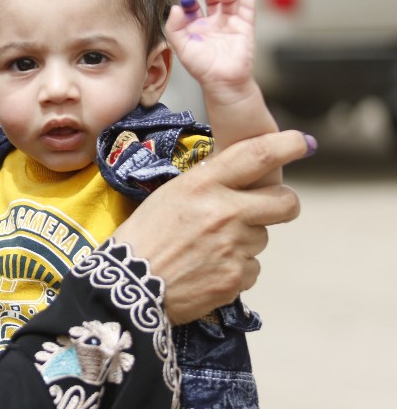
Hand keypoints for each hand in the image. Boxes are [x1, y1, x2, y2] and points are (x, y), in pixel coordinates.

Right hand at [112, 130, 313, 324]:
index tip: (300, 143)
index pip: (257, 155)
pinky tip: (208, 268)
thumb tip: (240, 176)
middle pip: (285, 201)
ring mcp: (233, 246)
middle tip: (263, 208)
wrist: (129, 285)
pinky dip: (236, 268)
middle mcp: (223, 212)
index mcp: (203, 184)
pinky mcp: (236, 277)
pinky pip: (252, 267)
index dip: (286, 146)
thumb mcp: (171, 194)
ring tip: (210, 247)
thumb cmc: (143, 236)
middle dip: (281, 204)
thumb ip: (209, 182)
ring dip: (245, 241)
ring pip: (263, 237)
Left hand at [165, 0, 256, 102]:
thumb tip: (175, 8)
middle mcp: (213, 21)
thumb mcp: (181, 48)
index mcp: (196, 26)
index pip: (192, 6)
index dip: (189, 1)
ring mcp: (229, 22)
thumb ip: (174, 28)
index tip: (186, 1)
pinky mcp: (245, 25)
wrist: (222, 81)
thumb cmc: (201, 67)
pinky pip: (248, 6)